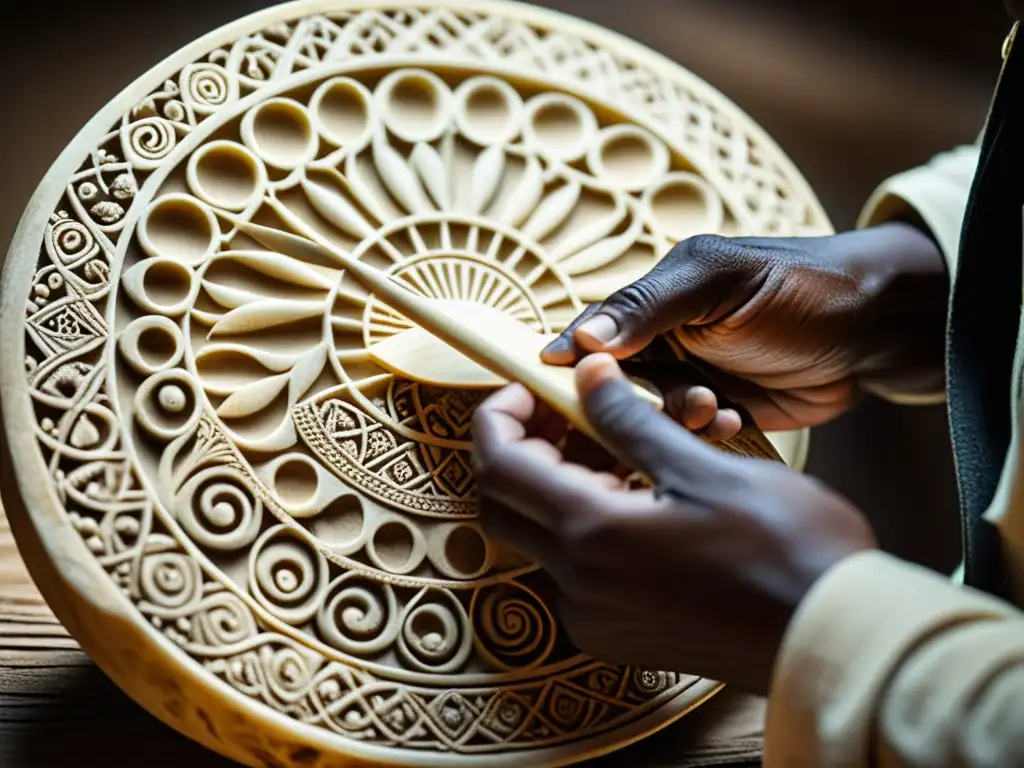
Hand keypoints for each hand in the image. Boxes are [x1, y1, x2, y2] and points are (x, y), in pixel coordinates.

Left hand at [471, 354, 876, 694]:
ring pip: (541, 535)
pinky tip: (638, 496)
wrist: (834, 639)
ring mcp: (595, 617)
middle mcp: (578, 585)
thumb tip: (585, 374)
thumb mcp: (702, 468)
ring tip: (620, 447)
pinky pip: (573, 570)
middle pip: (505, 502)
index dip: (500, 415)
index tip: (530, 387)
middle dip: (523, 448)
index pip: (497, 464)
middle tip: (568, 413)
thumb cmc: (787, 548)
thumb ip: (629, 420)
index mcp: (593, 535)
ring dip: (560, 484)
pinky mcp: (618, 633)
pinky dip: (586, 523)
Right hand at [542, 223, 947, 431]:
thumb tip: (581, 337)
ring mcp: (691, 378)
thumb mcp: (719, 283)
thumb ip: (649, 305)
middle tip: (686, 399)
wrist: (876, 328)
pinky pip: (691, 435)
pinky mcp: (721, 411)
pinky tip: (735, 420)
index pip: (592, 333)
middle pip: (616, 384)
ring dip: (678, 417)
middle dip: (641, 399)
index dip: (572, 361)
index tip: (558, 387)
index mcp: (654, 299)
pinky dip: (708, 432)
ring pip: (651, 416)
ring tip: (716, 408)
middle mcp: (664, 340)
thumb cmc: (799, 286)